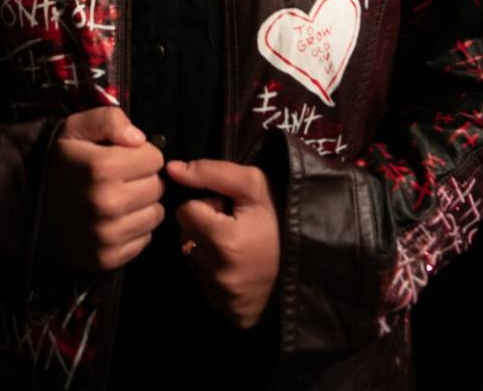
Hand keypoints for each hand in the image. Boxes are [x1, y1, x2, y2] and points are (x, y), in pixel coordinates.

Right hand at [40, 108, 164, 272]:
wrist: (23, 201)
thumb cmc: (57, 161)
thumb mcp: (75, 128)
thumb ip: (109, 120)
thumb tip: (140, 139)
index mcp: (102, 168)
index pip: (154, 158)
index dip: (142, 154)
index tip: (124, 156)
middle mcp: (107, 204)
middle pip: (156, 187)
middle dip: (144, 178)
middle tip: (121, 178)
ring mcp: (106, 236)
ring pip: (154, 215)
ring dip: (142, 205)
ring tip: (119, 198)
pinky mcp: (105, 259)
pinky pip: (143, 240)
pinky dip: (134, 229)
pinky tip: (114, 219)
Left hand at [166, 158, 280, 329]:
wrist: (311, 261)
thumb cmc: (281, 217)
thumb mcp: (253, 184)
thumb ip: (209, 172)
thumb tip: (171, 169)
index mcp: (223, 241)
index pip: (184, 212)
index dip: (205, 205)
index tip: (227, 209)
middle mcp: (219, 276)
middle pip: (187, 238)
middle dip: (206, 228)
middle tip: (237, 228)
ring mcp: (223, 299)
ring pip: (195, 261)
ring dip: (210, 251)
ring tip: (241, 247)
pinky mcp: (228, 313)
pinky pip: (207, 285)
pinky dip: (218, 273)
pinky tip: (241, 267)